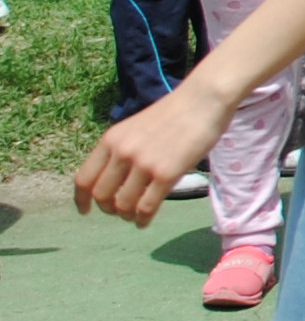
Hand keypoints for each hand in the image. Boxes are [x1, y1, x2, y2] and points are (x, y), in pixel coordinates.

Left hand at [75, 83, 225, 226]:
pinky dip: (143, 219)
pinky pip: (146, 206)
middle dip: (108, 208)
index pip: (84, 179)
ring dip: (126, 215)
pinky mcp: (166, 174)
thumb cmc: (175, 112)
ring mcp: (144, 164)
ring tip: (135, 216)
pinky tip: (145, 221)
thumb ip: (123, 149)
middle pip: (102, 195)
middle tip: (119, 211)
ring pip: (122, 204)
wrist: (205, 99)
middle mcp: (122, 153)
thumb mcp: (136, 127)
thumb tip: (116, 178)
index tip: (86, 210)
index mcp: (111, 140)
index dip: (82, 200)